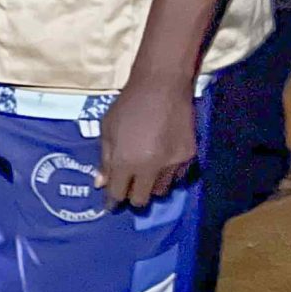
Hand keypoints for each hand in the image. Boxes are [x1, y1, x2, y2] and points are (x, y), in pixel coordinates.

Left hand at [96, 77, 197, 208]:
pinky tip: (162, 161)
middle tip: (128, 188)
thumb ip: (105, 160)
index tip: (109, 204)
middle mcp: (151, 168)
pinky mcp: (189, 157)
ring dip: (151, 186)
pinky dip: (168, 175)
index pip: (118, 194)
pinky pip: (177, 178)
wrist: (162, 87)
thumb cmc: (128, 106)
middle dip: (132, 197)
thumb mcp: (107, 130)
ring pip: (161, 191)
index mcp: (126, 161)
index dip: (112, 201)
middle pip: (141, 199)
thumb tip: (101, 184)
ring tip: (146, 171)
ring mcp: (173, 164)